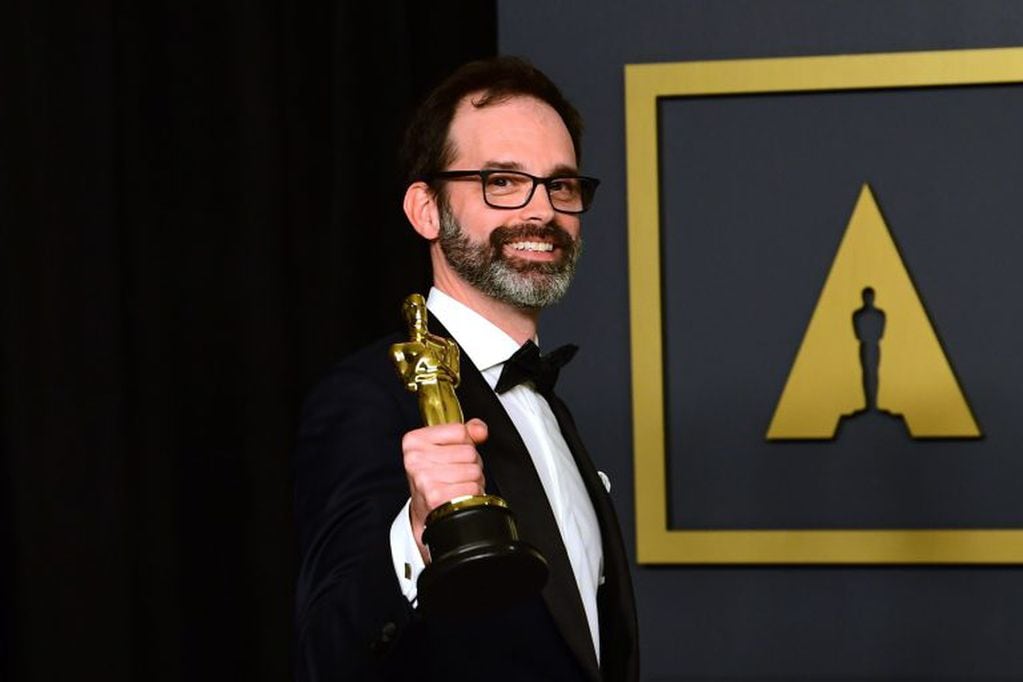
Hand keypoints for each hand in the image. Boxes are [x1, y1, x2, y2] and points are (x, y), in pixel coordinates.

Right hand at [402, 418, 487, 561]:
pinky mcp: (435, 496)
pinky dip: (472, 493)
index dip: (465, 443)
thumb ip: (467, 432)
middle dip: (471, 463)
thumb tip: (480, 431)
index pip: (460, 431)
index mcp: (414, 441)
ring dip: (473, 480)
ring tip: (458, 484)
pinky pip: (472, 488)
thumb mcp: (446, 447)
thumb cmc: (436, 476)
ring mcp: (424, 478)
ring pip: (473, 470)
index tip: (453, 453)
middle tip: (457, 473)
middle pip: (469, 452)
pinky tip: (459, 494)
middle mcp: (415, 459)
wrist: (425, 510)